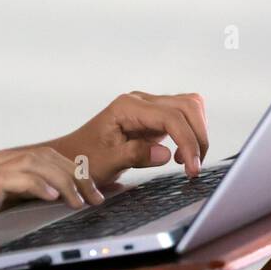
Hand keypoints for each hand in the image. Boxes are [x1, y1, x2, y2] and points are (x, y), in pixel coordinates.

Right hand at [0, 146, 102, 263]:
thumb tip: (31, 205)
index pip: (39, 156)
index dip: (70, 169)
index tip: (92, 188)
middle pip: (44, 154)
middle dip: (77, 174)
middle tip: (98, 197)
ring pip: (34, 162)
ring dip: (66, 181)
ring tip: (83, 200)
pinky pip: (12, 179)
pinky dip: (37, 185)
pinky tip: (52, 198)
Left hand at [49, 91, 208, 187]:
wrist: (72, 157)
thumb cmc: (84, 159)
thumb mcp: (105, 162)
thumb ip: (134, 155)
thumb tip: (165, 154)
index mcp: (127, 107)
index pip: (170, 117)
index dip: (187, 142)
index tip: (191, 167)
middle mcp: (141, 102)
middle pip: (187, 106)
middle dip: (198, 136)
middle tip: (193, 168)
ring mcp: (149, 108)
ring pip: (190, 107)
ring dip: (197, 133)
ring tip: (188, 162)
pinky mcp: (154, 119)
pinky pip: (183, 117)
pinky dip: (190, 134)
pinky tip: (179, 156)